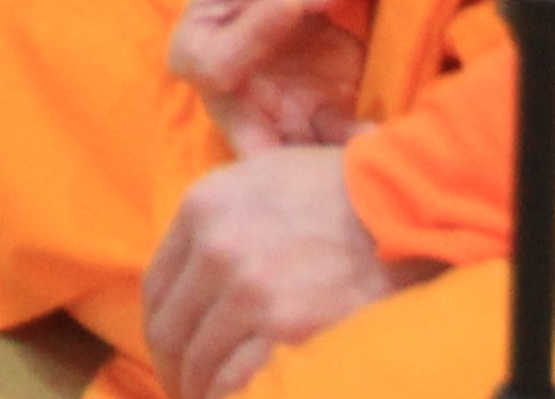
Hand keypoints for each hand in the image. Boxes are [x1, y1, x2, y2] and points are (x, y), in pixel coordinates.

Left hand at [141, 146, 415, 398]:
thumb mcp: (258, 177)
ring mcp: (249, 291)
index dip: (158, 330)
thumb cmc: (334, 188)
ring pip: (199, 361)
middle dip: (173, 368)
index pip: (155, 287)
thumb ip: (217, 218)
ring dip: (198, 389)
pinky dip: (228, 397)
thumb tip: (194, 268)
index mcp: (202, 209)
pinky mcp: (286, 328)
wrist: (399, 205)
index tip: (169, 352)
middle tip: (184, 388)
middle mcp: (215, 249)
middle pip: (170, 329)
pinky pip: (237, 380)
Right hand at [166, 0, 367, 154]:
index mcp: (196, 52)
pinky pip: (337, 143)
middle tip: (319, 146)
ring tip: (369, 138)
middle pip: (252, 141)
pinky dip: (358, 144)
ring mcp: (277, 116)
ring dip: (330, 155)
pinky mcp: (320, 118)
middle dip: (284, 156)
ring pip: (299, 155)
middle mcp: (232, 101)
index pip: (219, 62)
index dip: (253, 34)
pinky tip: (383, 132)